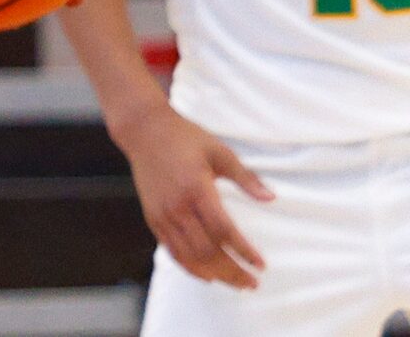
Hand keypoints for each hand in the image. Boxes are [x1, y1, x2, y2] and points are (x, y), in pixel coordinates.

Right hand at [117, 102, 270, 287]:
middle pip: (207, 251)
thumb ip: (245, 177)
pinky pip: (172, 250)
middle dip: (232, 271)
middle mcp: (178, 206)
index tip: (261, 265)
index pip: (224, 231)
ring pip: (189, 256)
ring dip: (214, 274)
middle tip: (252, 283)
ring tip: (235, 283)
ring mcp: (162, 214)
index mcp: (196, 188)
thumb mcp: (219, 151)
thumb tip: (270, 198)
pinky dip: (190, 267)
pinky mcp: (152, 217)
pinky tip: (207, 275)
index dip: (244, 251)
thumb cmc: (184, 138)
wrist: (144, 130)